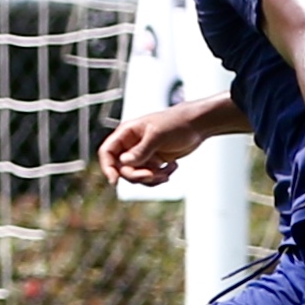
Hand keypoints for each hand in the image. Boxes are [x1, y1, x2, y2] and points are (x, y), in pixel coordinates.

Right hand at [97, 101, 215, 187]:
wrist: (197, 125)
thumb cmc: (177, 123)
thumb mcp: (158, 135)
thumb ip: (141, 149)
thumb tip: (124, 162)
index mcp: (126, 133)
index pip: (107, 152)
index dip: (107, 167)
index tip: (114, 181)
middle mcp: (131, 145)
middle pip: (122, 169)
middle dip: (137, 175)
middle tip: (153, 175)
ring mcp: (142, 155)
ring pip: (136, 176)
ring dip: (151, 179)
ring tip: (168, 171)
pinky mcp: (154, 162)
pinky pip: (150, 178)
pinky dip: (160, 177)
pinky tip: (173, 167)